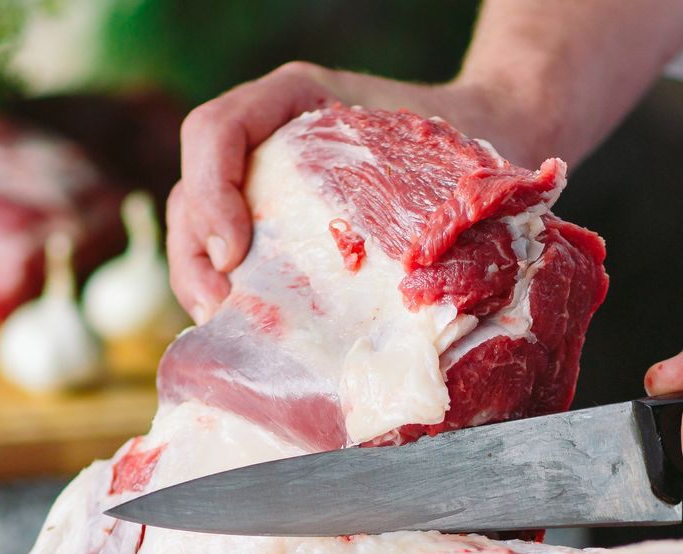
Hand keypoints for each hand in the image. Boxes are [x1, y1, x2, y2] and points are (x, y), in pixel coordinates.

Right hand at [166, 63, 540, 320]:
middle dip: (195, 252)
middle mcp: (268, 135)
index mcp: (296, 99)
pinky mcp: (272, 223)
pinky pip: (223, 251)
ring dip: (197, 277)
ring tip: (224, 323)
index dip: (211, 190)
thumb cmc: (464, 147)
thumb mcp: (439, 156)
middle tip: (220, 306)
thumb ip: (421, 197)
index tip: (234, 251)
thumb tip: (416, 281)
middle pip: (194, 186)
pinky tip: (241, 326)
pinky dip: (223, 289)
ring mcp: (263, 179)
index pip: (218, 130)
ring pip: (196, 223)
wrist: (489, 133)